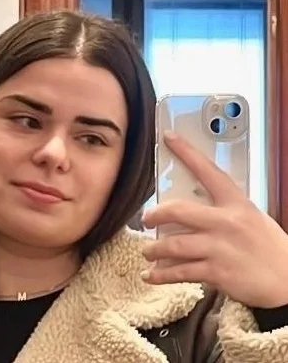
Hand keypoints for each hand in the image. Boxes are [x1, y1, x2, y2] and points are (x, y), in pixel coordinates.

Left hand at [141, 130, 287, 308]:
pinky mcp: (217, 272)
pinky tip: (150, 275)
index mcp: (236, 203)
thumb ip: (222, 209)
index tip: (169, 137)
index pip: (208, 171)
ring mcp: (220, 248)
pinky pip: (181, 271)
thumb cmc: (267, 247)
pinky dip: (161, 275)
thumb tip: (188, 207)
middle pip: (178, 211)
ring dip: (154, 249)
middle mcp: (226, 222)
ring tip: (148, 251)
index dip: (187, 152)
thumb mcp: (250, 217)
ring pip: (173, 244)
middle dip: (155, 214)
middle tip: (146, 219)